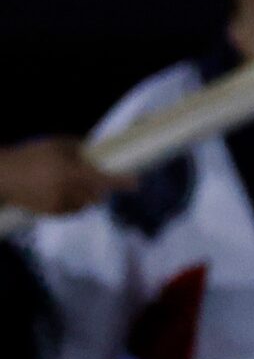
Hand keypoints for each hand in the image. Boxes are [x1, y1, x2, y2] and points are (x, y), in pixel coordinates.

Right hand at [0, 136, 129, 214]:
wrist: (3, 177)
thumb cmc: (30, 156)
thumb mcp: (55, 144)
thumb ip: (78, 147)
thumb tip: (94, 151)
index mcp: (71, 173)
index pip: (103, 179)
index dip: (121, 181)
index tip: (136, 183)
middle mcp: (69, 191)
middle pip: (98, 195)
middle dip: (99, 189)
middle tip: (95, 180)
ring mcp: (61, 205)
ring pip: (86, 204)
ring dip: (86, 196)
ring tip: (70, 184)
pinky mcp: (53, 214)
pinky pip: (72, 209)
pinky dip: (72, 202)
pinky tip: (59, 192)